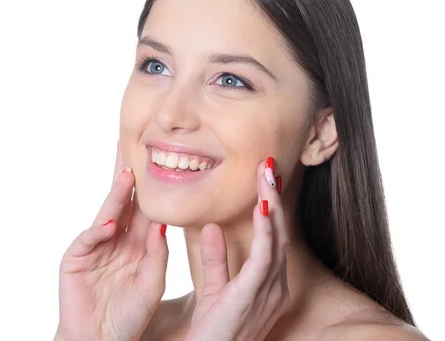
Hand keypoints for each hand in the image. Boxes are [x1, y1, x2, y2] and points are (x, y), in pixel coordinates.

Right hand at [55, 142, 168, 340]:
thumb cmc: (128, 316)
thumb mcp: (151, 283)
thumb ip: (157, 254)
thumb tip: (163, 223)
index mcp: (136, 244)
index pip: (145, 209)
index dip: (152, 188)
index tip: (159, 162)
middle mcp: (116, 239)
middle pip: (123, 202)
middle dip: (127, 176)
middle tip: (131, 147)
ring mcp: (95, 246)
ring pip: (107, 214)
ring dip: (116, 195)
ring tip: (126, 174)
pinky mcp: (76, 258)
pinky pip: (89, 239)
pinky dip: (98, 231)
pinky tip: (110, 223)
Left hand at [185, 159, 288, 340]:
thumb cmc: (213, 331)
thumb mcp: (216, 289)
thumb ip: (217, 259)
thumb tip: (212, 227)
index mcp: (268, 284)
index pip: (272, 238)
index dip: (270, 208)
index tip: (263, 180)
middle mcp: (275, 287)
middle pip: (278, 233)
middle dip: (275, 198)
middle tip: (268, 166)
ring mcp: (268, 293)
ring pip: (275, 240)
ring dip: (272, 205)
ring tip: (267, 176)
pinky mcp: (252, 297)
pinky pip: (263, 258)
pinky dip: (264, 231)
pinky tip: (262, 207)